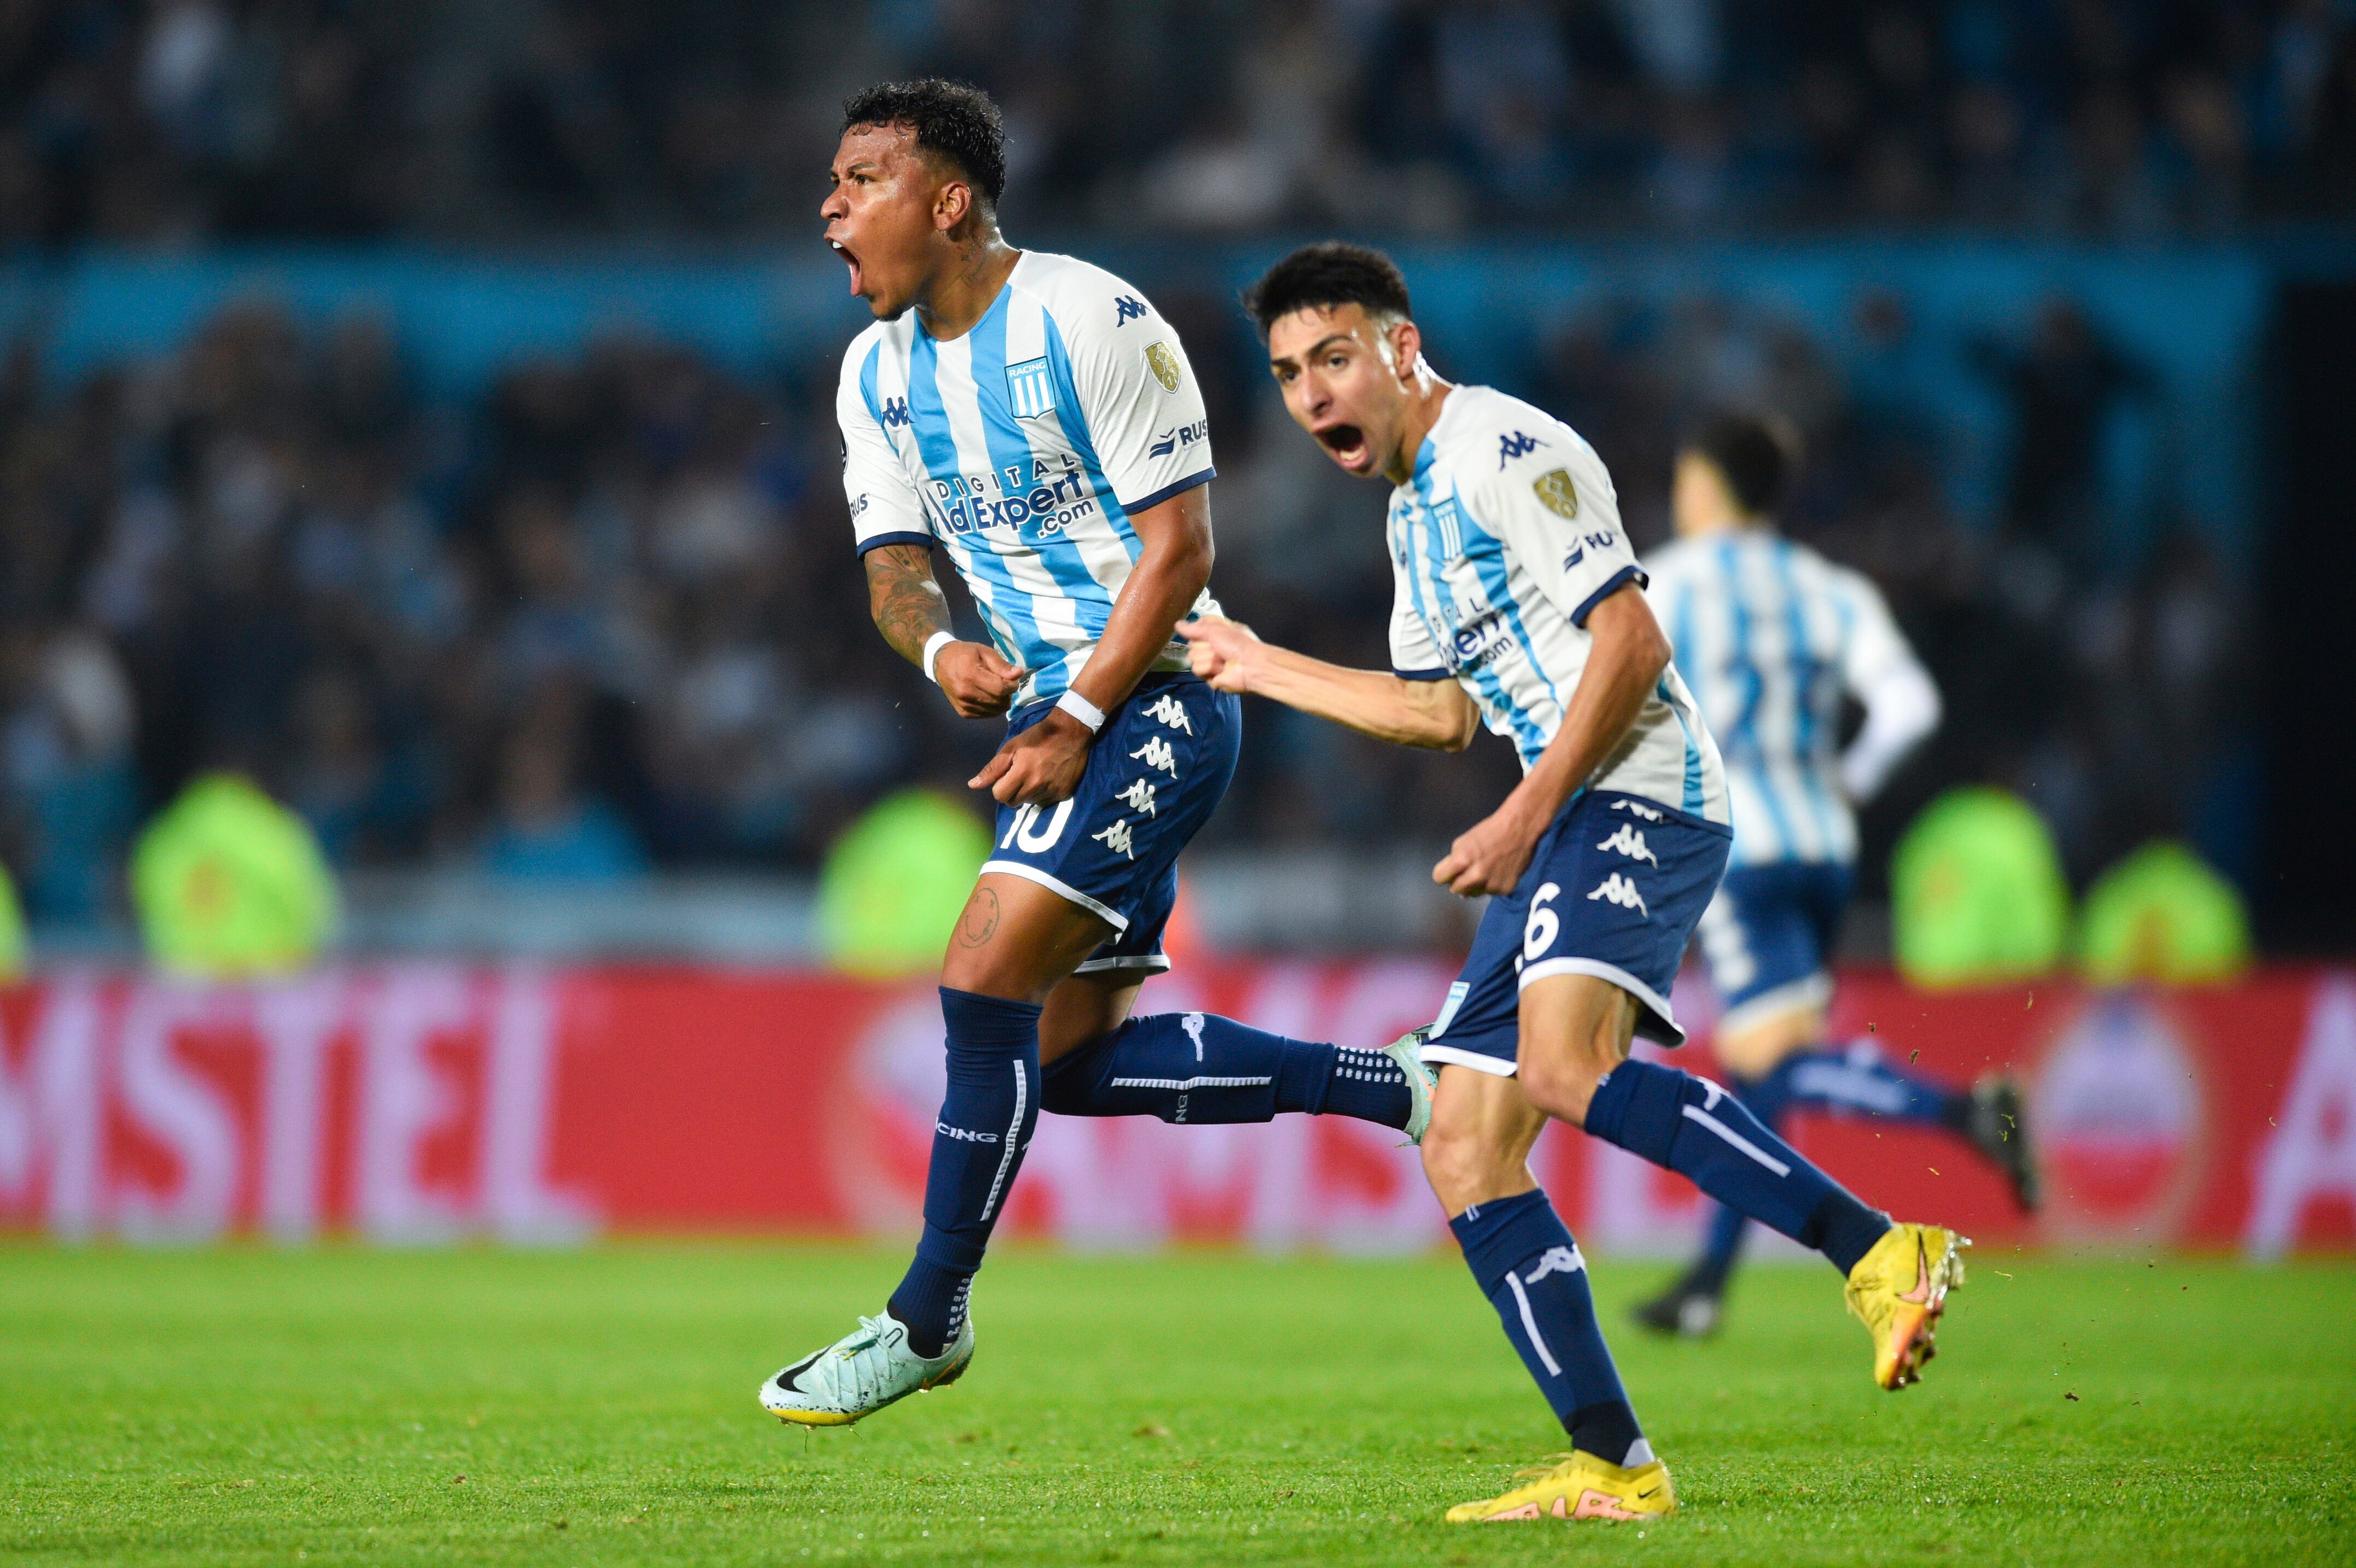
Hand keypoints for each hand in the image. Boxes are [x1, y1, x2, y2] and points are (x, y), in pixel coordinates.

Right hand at [935, 641, 1026, 718]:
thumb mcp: (984, 652)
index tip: (1013, 678)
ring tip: (995, 688)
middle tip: (1004, 682)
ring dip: (1001, 701)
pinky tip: (988, 695)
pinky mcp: (963, 713)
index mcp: (970, 675)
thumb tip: (1019, 674)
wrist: (941, 663)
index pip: (1000, 689)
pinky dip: (993, 707)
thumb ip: (1002, 665)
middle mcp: (965, 693)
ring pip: (995, 711)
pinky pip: (987, 714)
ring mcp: (963, 705)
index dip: (1012, 685)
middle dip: (1008, 693)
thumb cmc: (964, 654)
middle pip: (999, 702)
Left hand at [972, 708, 1093, 806]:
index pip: (1000, 796)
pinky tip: (1047, 779)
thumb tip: (972, 785)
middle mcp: (1037, 785)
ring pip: (1029, 803)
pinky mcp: (1064, 793)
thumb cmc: (1037, 736)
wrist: (1071, 731)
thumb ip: (993, 769)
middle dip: (1012, 791)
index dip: (1000, 786)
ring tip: (1035, 775)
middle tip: (1021, 775)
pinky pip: (1045, 802)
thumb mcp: (1011, 747)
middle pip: (1013, 802)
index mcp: (1021, 772)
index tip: (1008, 775)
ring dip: (1028, 793)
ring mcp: (1052, 791)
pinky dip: (1043, 794)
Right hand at [1175, 617, 1262, 693]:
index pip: (1194, 630)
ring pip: (1193, 661)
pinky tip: (1222, 671)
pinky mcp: (1211, 678)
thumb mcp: (1215, 630)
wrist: (1251, 666)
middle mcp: (1211, 647)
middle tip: (1219, 650)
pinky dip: (1211, 671)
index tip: (1208, 634)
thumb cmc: (1237, 644)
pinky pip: (1200, 673)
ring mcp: (1211, 664)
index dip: (1199, 632)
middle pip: (1191, 647)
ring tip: (1222, 661)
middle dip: (1204, 648)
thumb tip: (1177, 624)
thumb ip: (1194, 628)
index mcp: (1215, 633)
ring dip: (1208, 660)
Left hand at [1432, 801, 1545, 897]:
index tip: (1448, 871)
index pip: (1439, 878)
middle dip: (1458, 881)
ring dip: (1475, 884)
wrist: (1519, 829)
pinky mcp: (1505, 889)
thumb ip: (1453, 862)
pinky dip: (1491, 884)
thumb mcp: (1463, 842)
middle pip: (1455, 889)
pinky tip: (1498, 870)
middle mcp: (1476, 876)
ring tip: (1485, 867)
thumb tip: (1450, 881)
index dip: (1443, 873)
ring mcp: (1491, 885)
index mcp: (1462, 861)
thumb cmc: (1490, 832)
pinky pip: (1490, 893)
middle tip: (1467, 870)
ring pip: (1473, 893)